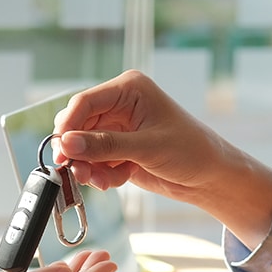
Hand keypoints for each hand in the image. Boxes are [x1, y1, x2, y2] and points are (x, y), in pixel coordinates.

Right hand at [52, 70, 271, 247]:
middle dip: (78, 151)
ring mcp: (118, 128)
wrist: (210, 177)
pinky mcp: (118, 149)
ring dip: (88, 167)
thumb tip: (67, 143)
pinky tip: (115, 181)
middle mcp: (120, 105)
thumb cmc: (191, 151)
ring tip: (102, 182)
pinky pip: (94, 161)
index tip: (61, 151)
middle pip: (79, 125)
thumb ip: (105, 146)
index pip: (84, 102)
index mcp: (129, 89)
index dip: (68, 127)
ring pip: (83, 146)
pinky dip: (100, 174)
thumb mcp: (147, 148)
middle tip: (77, 172)